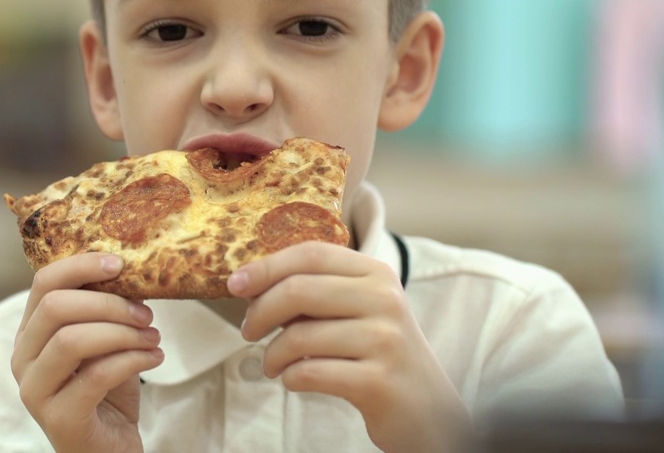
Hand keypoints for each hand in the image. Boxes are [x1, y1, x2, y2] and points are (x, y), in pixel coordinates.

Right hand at [11, 253, 163, 452]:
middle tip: (145, 312)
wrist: (108, 450)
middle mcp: (22, 359)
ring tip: (153, 337)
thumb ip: (108, 311)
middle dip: (108, 303)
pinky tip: (155, 358)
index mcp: (30, 333)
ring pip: (71, 340)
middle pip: (55, 308)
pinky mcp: (58, 418)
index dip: (81, 266)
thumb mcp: (107, 342)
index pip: (43, 283)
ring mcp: (35, 390)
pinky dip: (132, 360)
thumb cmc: (107, 393)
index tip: (120, 264)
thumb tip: (131, 270)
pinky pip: (95, 376)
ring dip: (122, 333)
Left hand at [229, 241, 471, 452]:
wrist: (428, 411)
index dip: (266, 266)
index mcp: (376, 273)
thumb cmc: (378, 355)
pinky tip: (293, 380)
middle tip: (248, 331)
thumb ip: (316, 291)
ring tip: (273, 364)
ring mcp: (385, 340)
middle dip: (260, 312)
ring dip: (272, 354)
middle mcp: (385, 299)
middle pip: (298, 290)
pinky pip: (310, 372)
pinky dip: (290, 378)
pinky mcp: (378, 381)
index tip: (235, 284)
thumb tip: (251, 282)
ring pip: (299, 336)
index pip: (310, 254)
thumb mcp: (359, 310)